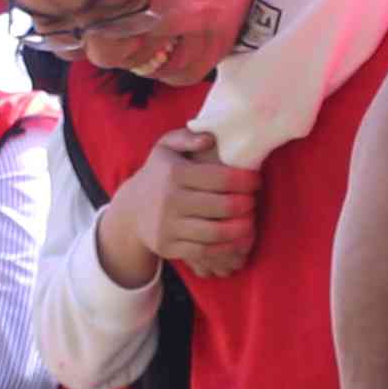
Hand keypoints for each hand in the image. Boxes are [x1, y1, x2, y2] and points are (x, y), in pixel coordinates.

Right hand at [101, 132, 254, 285]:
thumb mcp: (166, 148)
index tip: (256, 181)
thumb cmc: (160, 174)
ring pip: (216, 232)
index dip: (246, 180)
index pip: (221, 177)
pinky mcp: (169, 247)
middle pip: (222, 206)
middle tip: (253, 202)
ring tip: (250, 222)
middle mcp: (170, 200)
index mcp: (174, 173)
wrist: (131, 210)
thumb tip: (210, 139)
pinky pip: (205, 251)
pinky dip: (226, 248)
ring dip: (241, 229)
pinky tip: (236, 240)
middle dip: (246, 204)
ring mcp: (168, 226)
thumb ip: (187, 136)